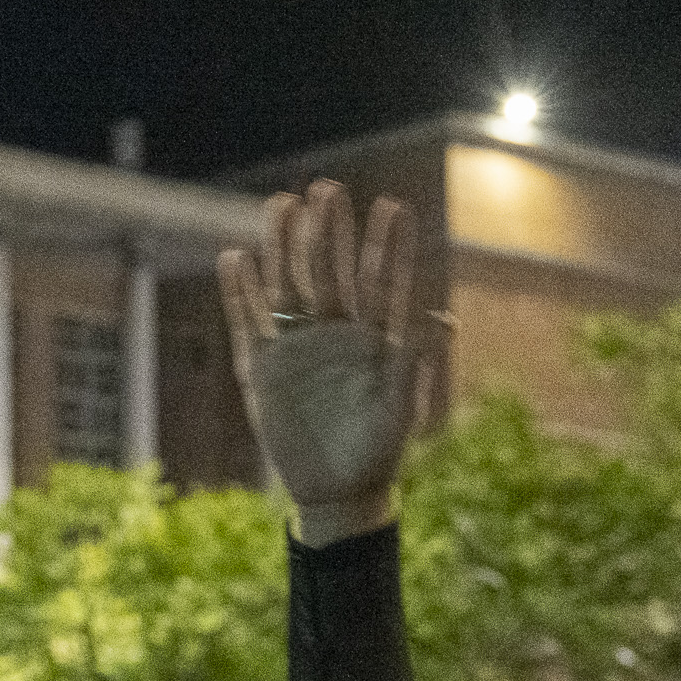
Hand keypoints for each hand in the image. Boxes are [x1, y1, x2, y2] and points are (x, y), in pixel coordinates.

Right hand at [216, 180, 426, 545]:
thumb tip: (445, 320)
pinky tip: (235, 258)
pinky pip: (248, 322)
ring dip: (282, 246)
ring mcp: (296, 346)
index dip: (387, 245)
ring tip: (281, 204)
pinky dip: (239, 292)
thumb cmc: (380, 450)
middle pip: (329, 270)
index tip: (393, 206)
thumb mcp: (402, 407)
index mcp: (372, 336)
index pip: (381, 281)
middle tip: (328, 188)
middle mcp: (333, 331)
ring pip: (287, 285)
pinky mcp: (263, 368)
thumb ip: (417, 363)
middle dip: (329, 231)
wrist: (338, 491)